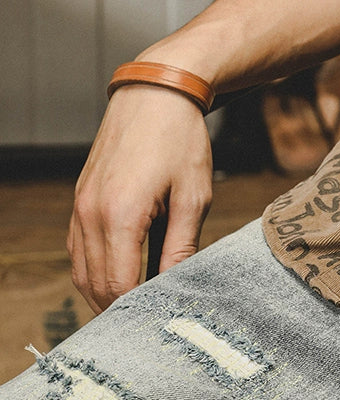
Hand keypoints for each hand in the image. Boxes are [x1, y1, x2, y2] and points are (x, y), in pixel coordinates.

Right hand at [67, 85, 212, 312]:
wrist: (156, 93)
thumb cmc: (180, 138)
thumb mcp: (193, 194)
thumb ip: (182, 245)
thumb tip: (175, 283)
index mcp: (121, 215)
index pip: (119, 285)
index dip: (138, 307)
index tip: (161, 314)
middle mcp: (91, 214)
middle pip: (95, 284)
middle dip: (120, 306)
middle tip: (150, 314)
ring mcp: (80, 205)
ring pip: (81, 269)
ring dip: (104, 289)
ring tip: (137, 298)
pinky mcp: (80, 198)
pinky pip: (79, 247)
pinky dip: (95, 266)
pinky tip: (121, 268)